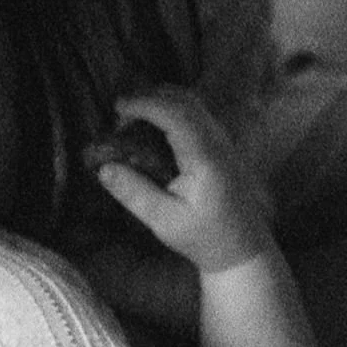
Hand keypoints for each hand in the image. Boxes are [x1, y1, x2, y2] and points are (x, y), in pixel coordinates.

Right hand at [84, 88, 271, 274]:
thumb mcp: (164, 221)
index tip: (117, 107)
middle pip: (185, 100)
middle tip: (119, 113)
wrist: (243, 249)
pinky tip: (152, 129)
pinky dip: (171, 111)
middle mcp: (218, 142)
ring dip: (161, 102)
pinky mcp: (221, 147)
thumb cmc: (204, 238)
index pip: (176, 114)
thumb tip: (103, 167)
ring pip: (192, 104)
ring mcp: (223, 142)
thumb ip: (134, 192)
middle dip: (150, 97)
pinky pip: (196, 115)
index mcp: (205, 158)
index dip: (145, 104)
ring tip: (132, 119)